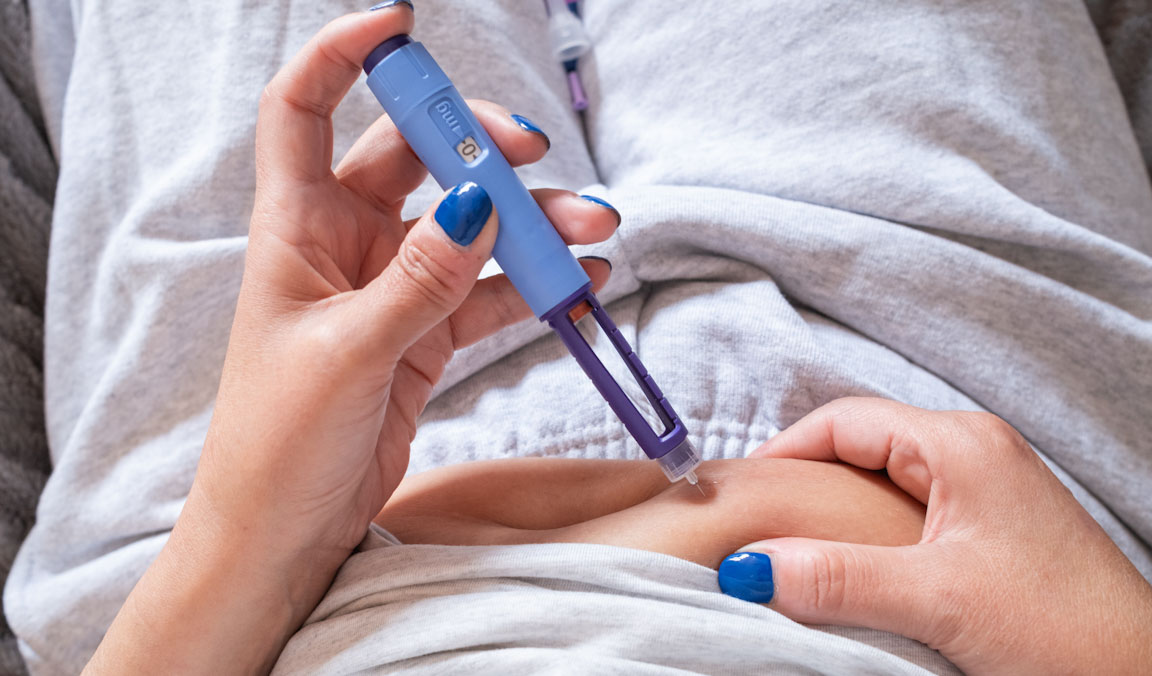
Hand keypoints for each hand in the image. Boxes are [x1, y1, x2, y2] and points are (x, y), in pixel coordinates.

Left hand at [87, 7, 616, 672]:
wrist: (285, 529)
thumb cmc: (277, 442)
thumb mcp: (347, 354)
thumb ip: (418, 280)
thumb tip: (477, 206)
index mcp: (296, 228)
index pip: (302, 109)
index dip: (341, 56)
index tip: (399, 23)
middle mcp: (345, 243)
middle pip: (414, 159)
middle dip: (477, 148)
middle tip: (531, 156)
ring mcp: (393, 287)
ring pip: (468, 227)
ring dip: (528, 224)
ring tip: (591, 227)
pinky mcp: (426, 334)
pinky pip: (489, 291)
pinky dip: (534, 283)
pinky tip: (578, 279)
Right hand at [718, 397, 1151, 673]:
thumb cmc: (1065, 630)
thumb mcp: (938, 599)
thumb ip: (839, 577)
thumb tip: (747, 566)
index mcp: (961, 444)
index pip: (842, 421)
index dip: (782, 454)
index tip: (738, 497)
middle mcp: (974, 450)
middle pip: (859, 444)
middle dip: (802, 481)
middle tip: (755, 525)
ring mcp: (985, 486)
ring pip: (881, 478)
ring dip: (833, 510)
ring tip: (791, 549)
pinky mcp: (991, 525)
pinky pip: (907, 509)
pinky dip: (865, 532)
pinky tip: (847, 567)